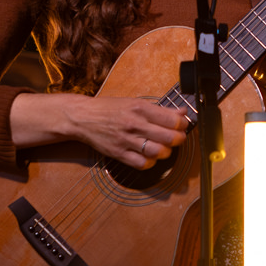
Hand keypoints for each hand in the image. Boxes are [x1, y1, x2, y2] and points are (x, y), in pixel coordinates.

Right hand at [11, 92, 188, 169]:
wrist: (82, 117)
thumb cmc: (109, 108)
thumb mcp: (134, 102)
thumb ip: (159, 109)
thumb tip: (181, 112)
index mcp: (140, 108)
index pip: (172, 119)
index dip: (183, 124)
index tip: (183, 125)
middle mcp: (134, 124)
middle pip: (168, 137)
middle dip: (179, 139)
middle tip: (178, 138)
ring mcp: (126, 140)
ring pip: (157, 152)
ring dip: (166, 152)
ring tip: (165, 148)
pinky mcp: (119, 153)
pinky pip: (141, 164)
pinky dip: (150, 163)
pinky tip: (150, 157)